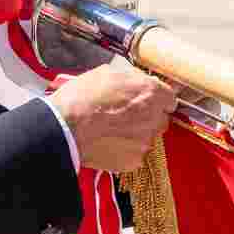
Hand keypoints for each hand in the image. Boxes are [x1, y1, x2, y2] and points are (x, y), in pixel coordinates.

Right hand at [47, 59, 177, 174]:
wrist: (64, 127)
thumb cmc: (82, 97)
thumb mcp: (108, 73)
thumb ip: (132, 78)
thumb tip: (139, 81)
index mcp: (152, 93)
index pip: (169, 98)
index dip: (155, 99)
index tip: (143, 101)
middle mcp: (155, 118)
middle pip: (160, 119)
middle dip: (147, 117)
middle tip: (124, 116)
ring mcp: (146, 142)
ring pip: (147, 138)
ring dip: (135, 135)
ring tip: (111, 130)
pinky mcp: (134, 161)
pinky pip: (135, 154)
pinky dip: (125, 151)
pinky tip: (108, 143)